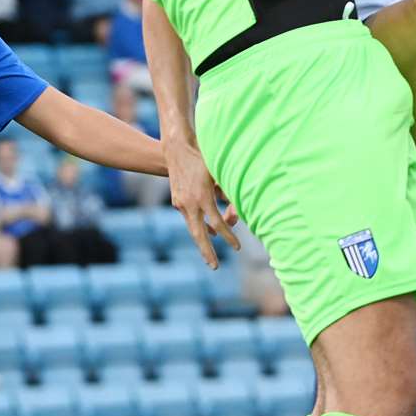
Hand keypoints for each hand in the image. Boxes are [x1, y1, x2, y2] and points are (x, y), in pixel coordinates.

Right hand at [166, 138, 238, 269]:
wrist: (177, 148)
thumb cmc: (203, 157)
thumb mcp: (219, 172)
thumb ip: (228, 190)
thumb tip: (239, 208)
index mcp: (203, 196)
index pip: (218, 223)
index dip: (229, 236)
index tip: (238, 247)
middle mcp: (190, 203)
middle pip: (199, 234)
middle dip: (207, 252)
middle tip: (214, 267)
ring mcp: (180, 203)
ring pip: (192, 228)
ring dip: (202, 241)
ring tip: (209, 255)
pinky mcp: (176, 201)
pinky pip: (189, 218)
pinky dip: (198, 225)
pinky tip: (206, 231)